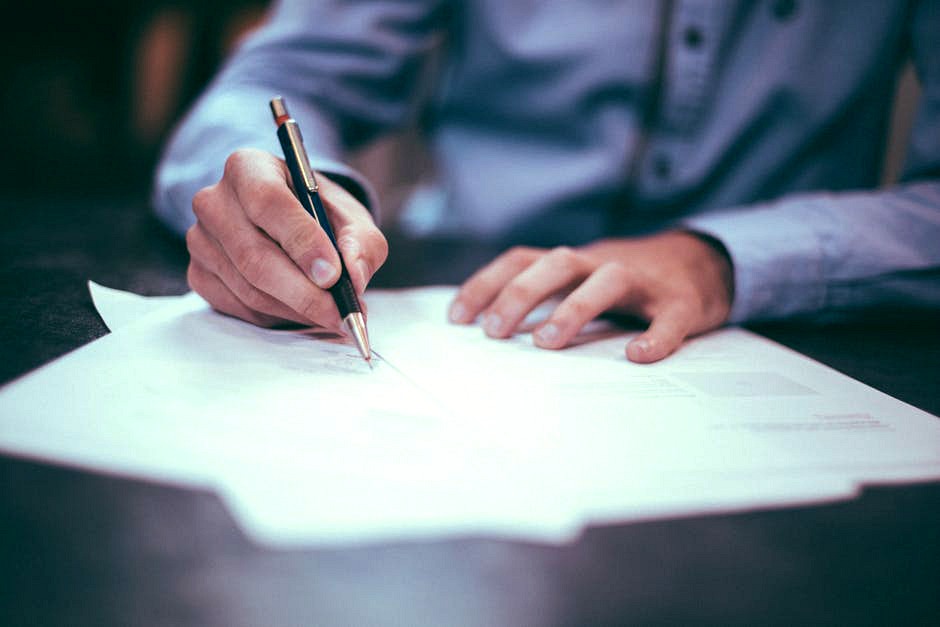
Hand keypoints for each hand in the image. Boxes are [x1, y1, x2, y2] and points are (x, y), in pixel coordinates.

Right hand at [185, 148, 387, 328]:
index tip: (333, 275)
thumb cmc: (319, 215)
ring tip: (332, 314)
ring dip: (296, 309)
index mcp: (248, 168)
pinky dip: (277, 317)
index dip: (302, 242)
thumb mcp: (351, 217)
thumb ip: (361, 243)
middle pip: (255, 256)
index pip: (268, 202)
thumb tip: (354, 277)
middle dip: (304, 292)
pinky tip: (302, 311)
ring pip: (249, 288)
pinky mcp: (199, 274)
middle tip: (341, 313)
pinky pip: (240, 307)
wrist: (289, 223)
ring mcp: (200, 240)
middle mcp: (214, 201)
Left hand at [448, 231, 733, 362]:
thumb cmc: (626, 282)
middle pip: (557, 263)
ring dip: (574, 308)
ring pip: (607, 280)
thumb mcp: (580, 280)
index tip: (456, 318)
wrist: (702, 262)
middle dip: (521, 294)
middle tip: (494, 332)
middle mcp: (602, 263)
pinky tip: (638, 356)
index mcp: (574, 262)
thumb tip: (488, 331)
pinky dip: (656, 336)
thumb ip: (544, 297)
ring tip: (547, 343)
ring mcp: (644, 281)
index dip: (486, 284)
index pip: (522, 260)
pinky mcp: (682, 302)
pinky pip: (669, 318)